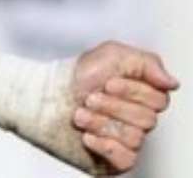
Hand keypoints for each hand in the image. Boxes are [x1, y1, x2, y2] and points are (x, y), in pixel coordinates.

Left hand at [69, 42, 178, 173]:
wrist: (42, 95)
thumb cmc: (76, 74)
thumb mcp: (111, 55)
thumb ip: (146, 63)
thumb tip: (171, 83)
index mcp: (142, 95)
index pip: (159, 100)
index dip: (133, 91)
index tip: (108, 82)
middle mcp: (138, 118)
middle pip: (147, 120)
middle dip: (113, 106)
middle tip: (89, 97)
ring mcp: (126, 138)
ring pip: (133, 138)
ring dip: (100, 122)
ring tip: (78, 113)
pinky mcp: (114, 157)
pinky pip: (125, 159)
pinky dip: (105, 146)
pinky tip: (87, 136)